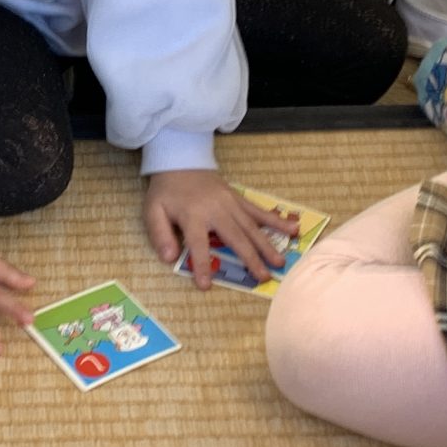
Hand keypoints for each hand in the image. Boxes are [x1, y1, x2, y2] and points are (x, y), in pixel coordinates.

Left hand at [145, 171, 288, 282]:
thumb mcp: (153, 211)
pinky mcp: (239, 199)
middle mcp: (216, 210)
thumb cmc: (166, 192)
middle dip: (250, 258)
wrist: (180, 161)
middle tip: (263, 278)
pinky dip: (276, 220)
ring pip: (252, 227)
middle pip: (235, 237)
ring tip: (281, 263)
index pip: (198, 244)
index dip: (202, 265)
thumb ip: (160, 234)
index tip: (206, 285)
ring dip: (267, 245)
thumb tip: (167, 258)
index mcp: (193, 215)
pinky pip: (259, 211)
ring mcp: (231, 203)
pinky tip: (293, 228)